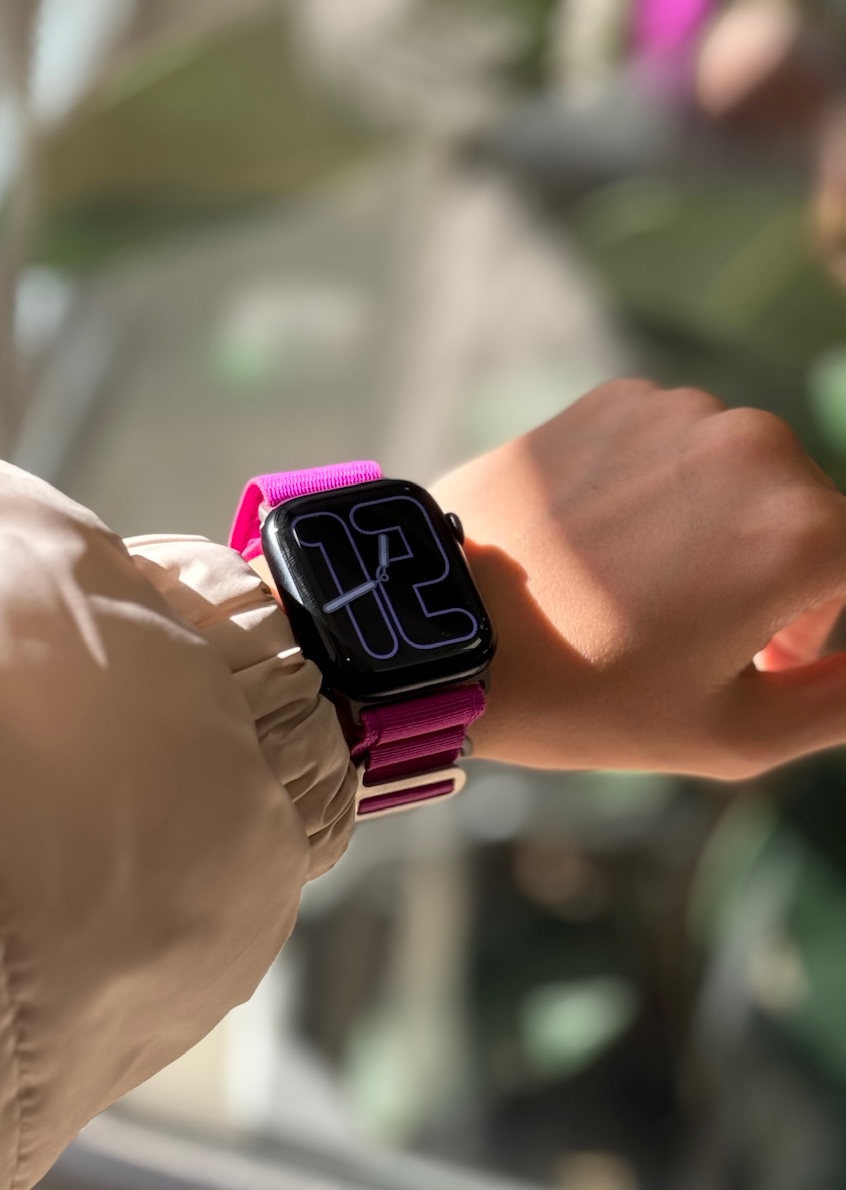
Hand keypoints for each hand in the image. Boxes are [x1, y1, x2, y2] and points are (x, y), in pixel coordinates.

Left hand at [432, 379, 845, 778]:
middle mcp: (755, 447)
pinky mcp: (617, 399)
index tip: (764, 663)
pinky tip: (602, 546)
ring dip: (717, 532)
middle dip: (774, 581)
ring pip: (741, 480)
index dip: (814, 629)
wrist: (441, 625)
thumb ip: (842, 699)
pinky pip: (676, 449)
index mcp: (800, 529)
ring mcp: (680, 412)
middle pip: (806, 519)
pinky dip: (661, 492)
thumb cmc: (585, 696)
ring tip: (639, 595)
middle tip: (697, 642)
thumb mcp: (735, 732)